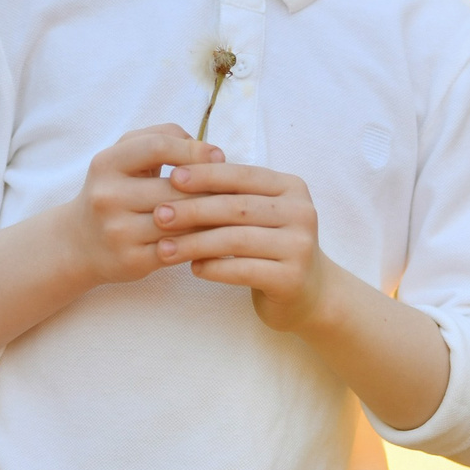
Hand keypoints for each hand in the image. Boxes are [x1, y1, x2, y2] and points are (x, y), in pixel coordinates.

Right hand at [60, 125, 225, 285]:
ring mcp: (117, 231)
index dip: (193, 149)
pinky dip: (201, 242)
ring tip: (231, 211)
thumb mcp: (125, 157)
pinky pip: (179, 249)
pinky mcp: (131, 260)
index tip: (219, 157)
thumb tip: (208, 150)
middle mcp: (107, 196)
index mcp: (106, 164)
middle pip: (175, 188)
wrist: (79, 243)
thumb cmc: (114, 190)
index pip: (156, 146)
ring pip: (181, 221)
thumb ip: (163, 137)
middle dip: (211, 187)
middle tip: (235, 188)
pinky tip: (215, 237)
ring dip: (211, 216)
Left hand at [152, 160, 334, 331]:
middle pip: (236, 207)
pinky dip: (214, 268)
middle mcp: (301, 213)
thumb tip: (174, 178)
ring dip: (195, 243)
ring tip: (164, 248)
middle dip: (193, 209)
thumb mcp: (256, 215)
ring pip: (236, 240)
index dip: (206, 175)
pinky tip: (193, 268)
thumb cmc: (270, 246)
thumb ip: (228, 197)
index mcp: (291, 188)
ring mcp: (300, 246)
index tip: (171, 177)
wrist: (310, 294)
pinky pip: (243, 270)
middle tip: (158, 215)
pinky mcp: (292, 278)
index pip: (242, 175)